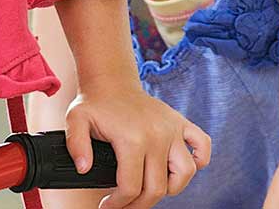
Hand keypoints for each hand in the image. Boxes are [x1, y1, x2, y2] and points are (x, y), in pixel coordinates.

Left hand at [65, 85, 209, 208]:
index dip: (118, 203)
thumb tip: (84, 168)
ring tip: (149, 190)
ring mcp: (173, 129)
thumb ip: (76, 145)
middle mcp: (158, 135)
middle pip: (157, 188)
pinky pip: (202, 145)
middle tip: (125, 205)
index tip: (108, 206)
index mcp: (132, 138)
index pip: (131, 187)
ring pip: (185, 174)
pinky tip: (179, 168)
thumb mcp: (76, 120)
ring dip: (169, 189)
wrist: (111, 81)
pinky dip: (200, 160)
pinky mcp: (182, 123)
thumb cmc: (95, 103)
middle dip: (139, 204)